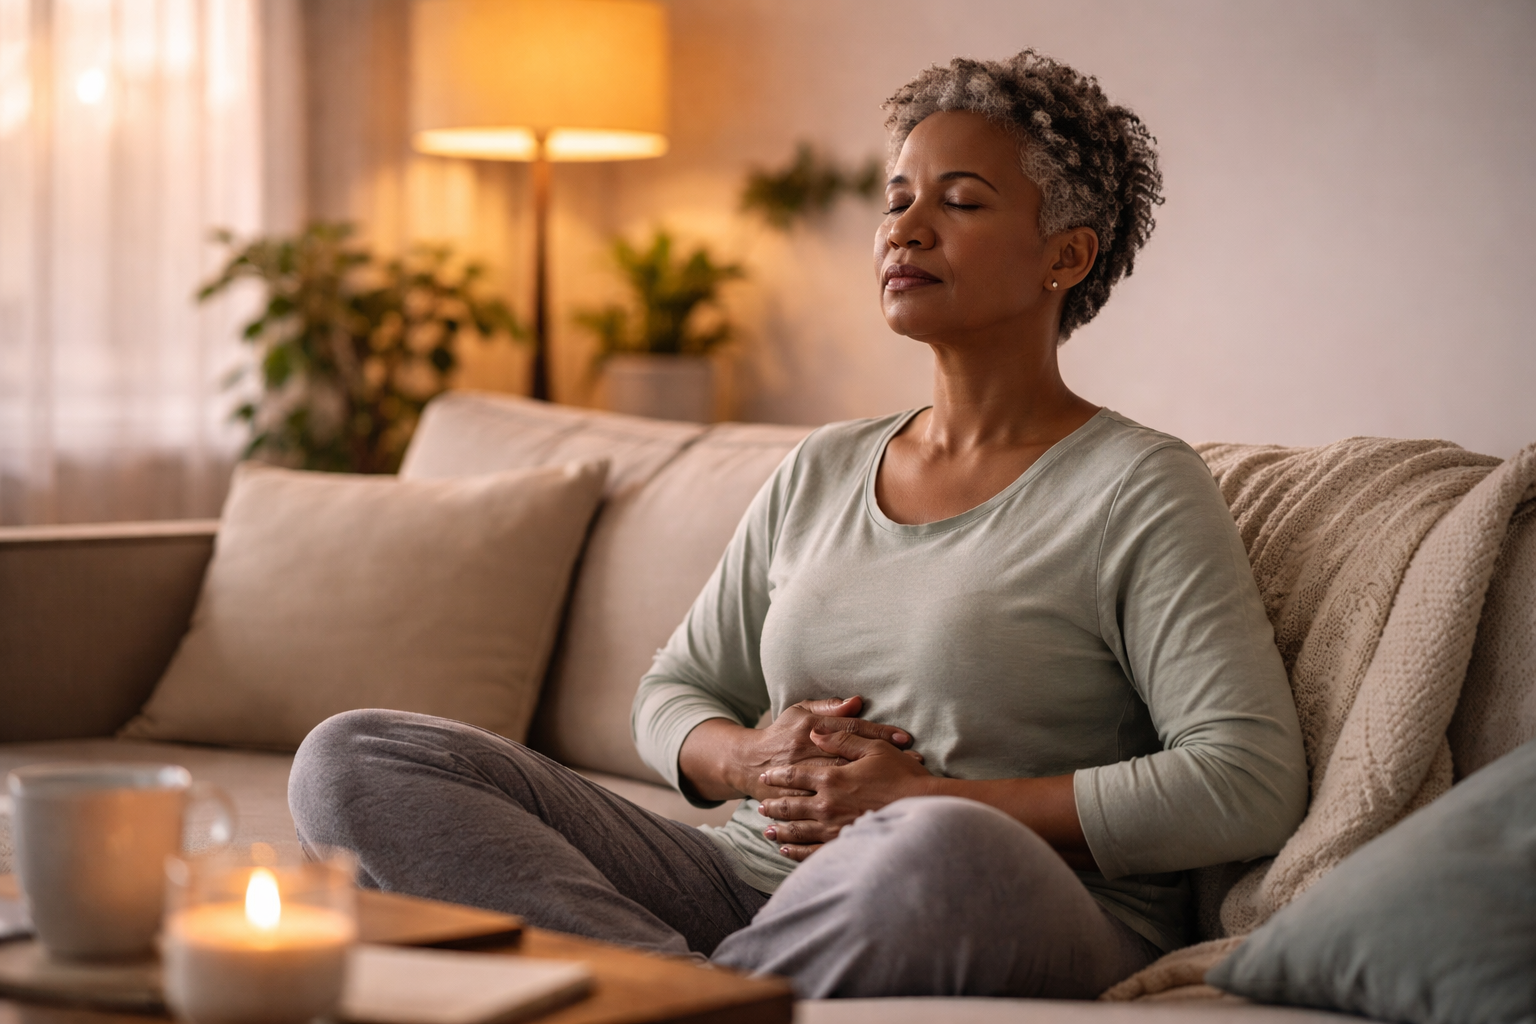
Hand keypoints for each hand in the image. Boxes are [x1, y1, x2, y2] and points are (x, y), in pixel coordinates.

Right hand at [677, 696, 918, 803]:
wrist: (749, 764)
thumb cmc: (782, 733)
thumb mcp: (800, 712)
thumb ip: (828, 707)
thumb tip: (856, 701)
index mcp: (810, 728)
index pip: (851, 728)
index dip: (879, 733)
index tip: (906, 738)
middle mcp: (807, 752)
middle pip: (852, 756)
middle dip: (884, 760)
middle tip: (913, 762)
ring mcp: (802, 779)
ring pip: (842, 783)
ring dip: (874, 785)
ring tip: (901, 789)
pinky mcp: (798, 801)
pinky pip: (827, 805)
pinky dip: (852, 808)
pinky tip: (874, 812)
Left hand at [756, 728, 934, 860]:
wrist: (925, 808)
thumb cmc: (902, 776)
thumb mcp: (874, 748)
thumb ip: (843, 737)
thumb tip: (817, 731)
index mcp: (832, 777)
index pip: (795, 776)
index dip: (778, 776)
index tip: (766, 776)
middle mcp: (827, 804)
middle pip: (791, 805)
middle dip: (774, 806)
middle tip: (761, 807)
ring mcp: (833, 829)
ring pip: (797, 831)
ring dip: (779, 830)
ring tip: (766, 830)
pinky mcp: (843, 846)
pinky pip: (811, 852)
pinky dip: (795, 852)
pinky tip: (786, 851)